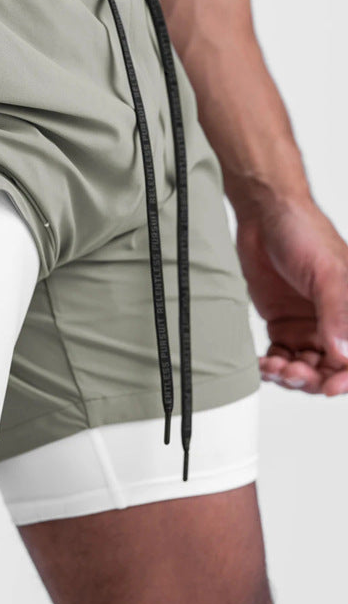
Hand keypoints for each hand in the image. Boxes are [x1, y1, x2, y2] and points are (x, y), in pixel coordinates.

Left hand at [234, 196, 347, 394]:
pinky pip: (282, 357)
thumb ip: (337, 314)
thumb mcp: (328, 273)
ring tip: (275, 367)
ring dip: (291, 375)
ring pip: (307, 368)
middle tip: (292, 373)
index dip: (347, 378)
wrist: (264, 217)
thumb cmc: (304, 234)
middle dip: (314, 378)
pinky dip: (274, 366)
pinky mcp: (282, 325)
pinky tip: (264, 365)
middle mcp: (337, 323)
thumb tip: (343, 355)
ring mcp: (310, 326)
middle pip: (332, 369)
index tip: (328, 386)